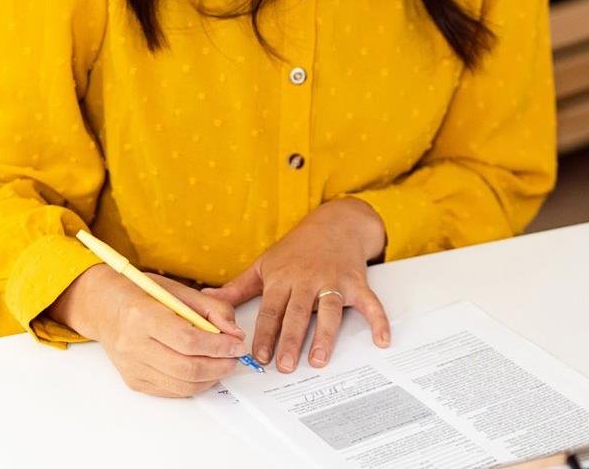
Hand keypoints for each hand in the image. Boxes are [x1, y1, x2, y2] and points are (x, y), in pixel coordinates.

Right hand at [49, 264, 249, 397]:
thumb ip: (211, 308)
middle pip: (187, 368)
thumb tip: (235, 333)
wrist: (104, 308)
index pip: (188, 341)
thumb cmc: (140, 294)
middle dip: (219, 366)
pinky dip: (193, 384)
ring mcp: (132, 367)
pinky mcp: (134, 381)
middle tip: (234, 358)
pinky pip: (171, 391)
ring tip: (222, 364)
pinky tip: (203, 370)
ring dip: (210, 378)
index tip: (237, 345)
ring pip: (182, 385)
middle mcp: (133, 344)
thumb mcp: (177, 290)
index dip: (219, 347)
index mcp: (142, 315)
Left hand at [206, 198, 392, 372]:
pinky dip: (378, 320)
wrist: (335, 223)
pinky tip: (381, 340)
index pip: (271, 309)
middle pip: (297, 313)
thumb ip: (237, 287)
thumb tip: (206, 299)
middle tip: (285, 365)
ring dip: (325, 336)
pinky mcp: (356, 282)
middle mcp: (307, 279)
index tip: (259, 356)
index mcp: (282, 278)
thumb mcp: (264, 264)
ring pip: (329, 310)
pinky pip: (370, 303)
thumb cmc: (296, 248)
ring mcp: (333, 280)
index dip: (265, 333)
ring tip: (319, 360)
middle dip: (290, 339)